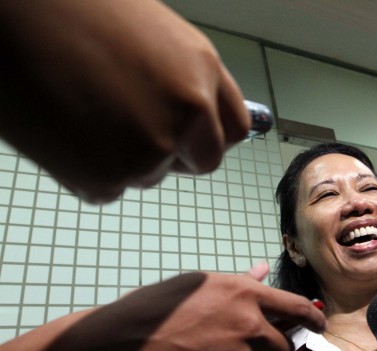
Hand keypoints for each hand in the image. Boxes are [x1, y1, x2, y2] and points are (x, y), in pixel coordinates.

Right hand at [0, 0, 249, 202]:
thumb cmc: (70, 11)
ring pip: (149, 174)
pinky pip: (107, 188)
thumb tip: (203, 116)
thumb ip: (186, 80)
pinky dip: (86, 171)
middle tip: (130, 129)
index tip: (191, 136)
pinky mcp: (107, 176)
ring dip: (123, 157)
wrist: (8, 14)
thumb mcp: (152, 35)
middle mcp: (189, 112)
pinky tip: (62, 130)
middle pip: (202, 162)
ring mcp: (151, 148)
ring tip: (81, 109)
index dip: (209, 135)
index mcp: (202, 69)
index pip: (234, 130)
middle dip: (176, 155)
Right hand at [0, 263, 325, 350]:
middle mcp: (247, 327)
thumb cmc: (153, 309)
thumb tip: (262, 271)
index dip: (311, 317)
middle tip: (251, 348)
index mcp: (243, 295)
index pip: (295, 307)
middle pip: (281, 346)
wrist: (117, 349)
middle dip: (273, 348)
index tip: (319, 324)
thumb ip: (237, 283)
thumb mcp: (197, 286)